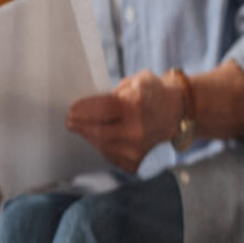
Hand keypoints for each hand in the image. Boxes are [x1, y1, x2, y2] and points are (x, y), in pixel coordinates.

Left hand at [66, 69, 182, 172]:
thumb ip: (114, 91)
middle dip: (81, 127)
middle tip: (70, 122)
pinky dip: (101, 146)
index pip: (103, 110)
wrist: (173, 113)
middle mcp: (138, 130)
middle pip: (99, 132)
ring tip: (81, 128)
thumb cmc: (151, 93)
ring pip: (102, 146)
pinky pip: (109, 156)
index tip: (71, 110)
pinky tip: (98, 138)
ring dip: (89, 136)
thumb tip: (89, 104)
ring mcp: (137, 149)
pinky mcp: (134, 162)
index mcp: (138, 105)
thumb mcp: (136, 80)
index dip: (84, 111)